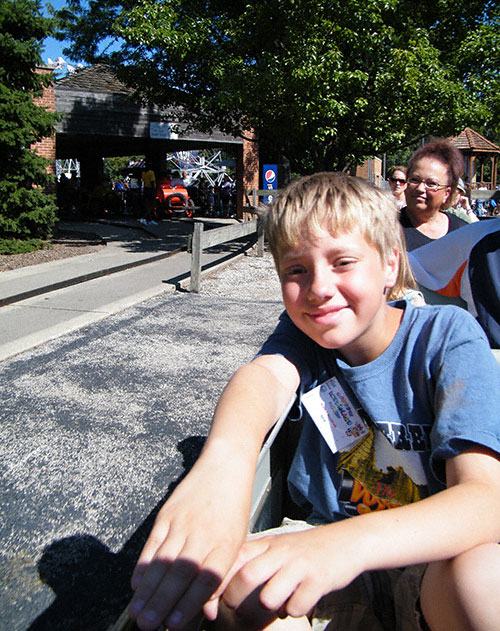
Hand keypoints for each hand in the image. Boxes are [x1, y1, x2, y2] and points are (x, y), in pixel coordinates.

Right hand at [127, 473, 248, 629]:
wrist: (225, 465)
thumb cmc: (234, 507)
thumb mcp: (238, 540)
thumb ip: (223, 575)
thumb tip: (206, 613)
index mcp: (226, 543)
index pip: (207, 578)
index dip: (189, 602)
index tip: (175, 623)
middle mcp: (203, 534)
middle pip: (180, 573)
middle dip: (161, 603)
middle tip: (148, 625)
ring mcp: (183, 523)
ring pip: (163, 561)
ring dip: (148, 590)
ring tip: (137, 612)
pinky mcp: (168, 514)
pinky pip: (153, 543)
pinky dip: (142, 565)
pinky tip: (136, 584)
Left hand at [219, 525, 363, 621]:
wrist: (348, 541)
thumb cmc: (308, 550)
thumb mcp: (279, 547)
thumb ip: (256, 561)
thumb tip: (226, 588)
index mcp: (268, 544)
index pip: (235, 558)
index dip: (218, 582)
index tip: (212, 600)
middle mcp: (281, 552)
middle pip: (246, 576)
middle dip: (234, 599)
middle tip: (234, 610)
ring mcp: (300, 565)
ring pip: (269, 597)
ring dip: (269, 607)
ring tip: (277, 604)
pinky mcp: (319, 580)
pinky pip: (297, 607)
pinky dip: (294, 610)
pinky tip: (299, 602)